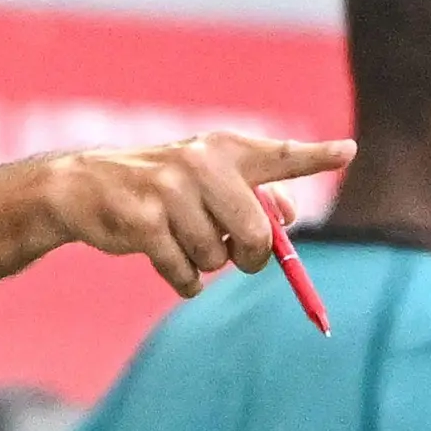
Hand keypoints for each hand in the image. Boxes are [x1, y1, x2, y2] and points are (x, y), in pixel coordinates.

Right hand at [43, 132, 355, 296]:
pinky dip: (183, 281)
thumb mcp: (201, 179)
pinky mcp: (143, 221)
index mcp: (222, 150)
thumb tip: (288, 217)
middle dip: (251, 258)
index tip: (348, 151)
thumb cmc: (155, 187)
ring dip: (205, 266)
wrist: (82, 187)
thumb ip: (249, 195)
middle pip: (254, 232)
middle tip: (238, 259)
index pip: (278, 156)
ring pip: (215, 258)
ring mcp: (169, 191)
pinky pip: (185, 273)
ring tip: (183, 247)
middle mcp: (199, 163)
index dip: (315, 156)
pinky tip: (169, 265)